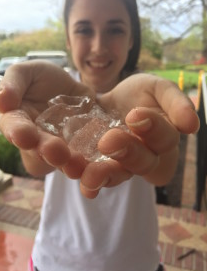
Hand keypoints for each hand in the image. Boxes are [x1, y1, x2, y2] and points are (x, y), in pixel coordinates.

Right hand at [0, 60, 93, 175]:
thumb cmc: (41, 78)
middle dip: (47, 151)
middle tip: (56, 151)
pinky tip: (98, 160)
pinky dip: (91, 158)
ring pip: (62, 158)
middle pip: (39, 149)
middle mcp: (38, 138)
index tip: (24, 136)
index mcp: (19, 121)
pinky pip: (86, 154)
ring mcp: (60, 145)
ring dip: (69, 162)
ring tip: (77, 163)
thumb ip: (13, 84)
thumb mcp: (25, 73)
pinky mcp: (81, 146)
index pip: (14, 128)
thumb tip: (2, 102)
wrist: (69, 85)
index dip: (18, 132)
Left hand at [78, 74, 199, 197]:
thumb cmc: (141, 94)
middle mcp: (146, 156)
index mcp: (164, 138)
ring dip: (105, 175)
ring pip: (119, 175)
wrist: (111, 100)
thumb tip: (191, 125)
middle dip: (128, 152)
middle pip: (143, 162)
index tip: (136, 115)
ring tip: (91, 175)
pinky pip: (96, 177)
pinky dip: (89, 181)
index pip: (165, 140)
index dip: (154, 130)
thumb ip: (176, 102)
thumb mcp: (159, 89)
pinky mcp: (99, 165)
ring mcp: (121, 164)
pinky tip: (79, 181)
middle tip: (109, 140)